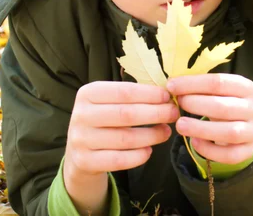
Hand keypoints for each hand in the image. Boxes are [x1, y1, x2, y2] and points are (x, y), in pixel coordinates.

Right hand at [63, 81, 178, 212]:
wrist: (79, 152)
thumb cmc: (104, 120)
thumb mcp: (109, 102)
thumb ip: (132, 97)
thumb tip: (166, 95)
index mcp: (88, 93)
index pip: (124, 91)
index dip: (150, 94)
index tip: (168, 96)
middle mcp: (80, 114)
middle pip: (126, 114)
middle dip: (156, 113)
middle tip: (174, 114)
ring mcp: (80, 139)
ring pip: (125, 138)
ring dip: (152, 135)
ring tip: (166, 132)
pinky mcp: (84, 161)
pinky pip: (119, 160)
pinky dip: (138, 156)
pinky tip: (149, 150)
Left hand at [167, 74, 252, 164]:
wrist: (245, 127)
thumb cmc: (224, 104)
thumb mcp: (217, 92)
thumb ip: (199, 88)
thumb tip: (173, 85)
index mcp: (246, 87)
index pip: (218, 82)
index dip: (192, 84)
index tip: (171, 86)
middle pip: (223, 107)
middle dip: (195, 105)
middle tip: (177, 104)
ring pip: (229, 132)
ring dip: (200, 129)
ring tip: (180, 125)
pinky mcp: (248, 151)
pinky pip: (229, 155)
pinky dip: (210, 150)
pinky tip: (194, 142)